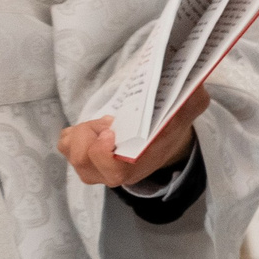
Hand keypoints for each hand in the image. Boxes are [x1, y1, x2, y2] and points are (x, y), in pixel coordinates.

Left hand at [57, 87, 208, 189]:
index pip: (113, 171)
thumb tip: (193, 84)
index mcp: (138, 167)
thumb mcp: (188, 109)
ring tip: (104, 123)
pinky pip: (64, 144)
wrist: (161, 138)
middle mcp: (113, 174)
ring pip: (71, 152)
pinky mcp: (81, 158)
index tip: (112, 129)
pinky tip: (94, 127)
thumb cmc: (171, 124)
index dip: (104, 152)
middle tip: (110, 121)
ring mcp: (95, 169)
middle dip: (90, 133)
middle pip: (82, 160)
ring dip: (83, 131)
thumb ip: (191, 100)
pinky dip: (73, 132)